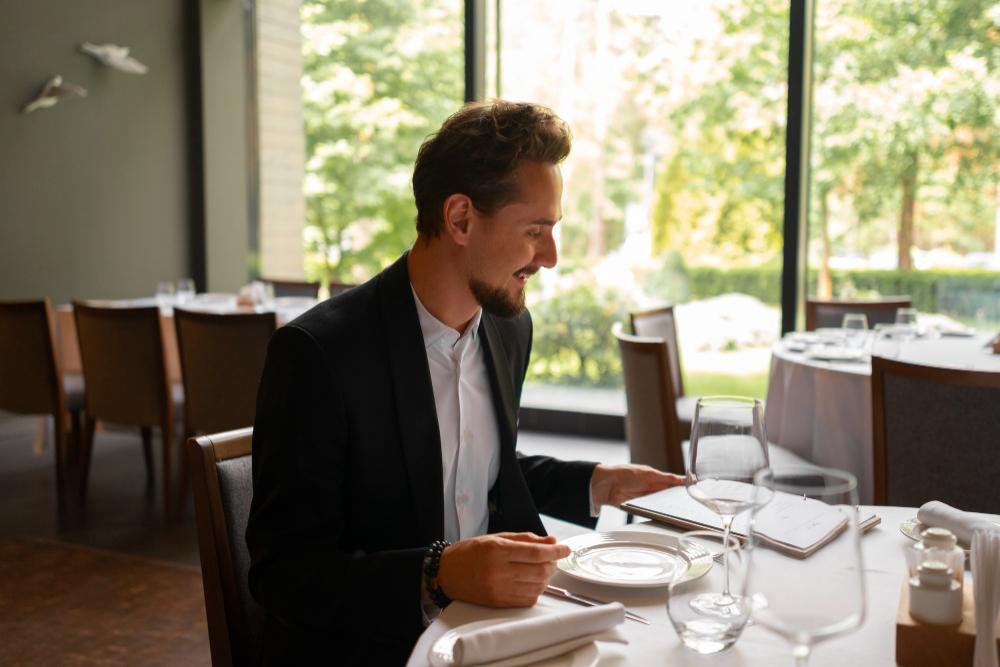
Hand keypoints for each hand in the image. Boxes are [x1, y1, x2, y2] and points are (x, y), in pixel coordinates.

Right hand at [436, 532, 569, 606]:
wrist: (446, 573)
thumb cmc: (470, 552)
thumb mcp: (496, 538)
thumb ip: (525, 539)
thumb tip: (551, 543)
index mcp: (497, 551)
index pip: (536, 553)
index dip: (555, 552)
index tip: (566, 549)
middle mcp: (498, 571)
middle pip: (540, 571)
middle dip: (552, 564)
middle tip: (552, 558)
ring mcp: (498, 589)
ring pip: (537, 586)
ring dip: (545, 578)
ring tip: (541, 569)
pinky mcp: (498, 603)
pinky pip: (528, 600)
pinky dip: (536, 590)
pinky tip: (531, 582)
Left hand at [590, 463, 683, 507]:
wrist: (607, 485)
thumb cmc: (625, 473)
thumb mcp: (649, 474)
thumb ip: (666, 478)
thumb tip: (684, 479)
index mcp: (656, 478)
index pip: (674, 483)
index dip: (684, 488)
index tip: (696, 491)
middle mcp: (653, 489)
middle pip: (670, 497)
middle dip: (678, 500)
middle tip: (690, 504)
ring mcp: (647, 499)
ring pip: (663, 505)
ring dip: (669, 508)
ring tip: (680, 511)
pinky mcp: (641, 508)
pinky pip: (653, 512)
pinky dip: (659, 513)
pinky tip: (665, 515)